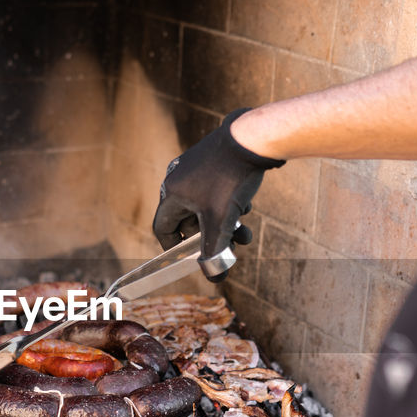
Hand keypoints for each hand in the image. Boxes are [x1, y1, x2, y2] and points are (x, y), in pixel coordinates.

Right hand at [152, 109, 284, 280]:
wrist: (253, 138)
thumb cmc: (231, 178)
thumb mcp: (222, 221)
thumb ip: (215, 251)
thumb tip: (215, 278)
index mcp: (172, 192)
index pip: (163, 227)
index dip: (174, 248)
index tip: (190, 259)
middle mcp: (179, 177)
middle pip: (190, 219)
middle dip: (213, 237)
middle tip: (230, 246)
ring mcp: (196, 166)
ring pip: (207, 206)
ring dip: (226, 223)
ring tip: (246, 232)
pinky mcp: (214, 159)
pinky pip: (216, 190)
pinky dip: (230, 204)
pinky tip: (247, 206)